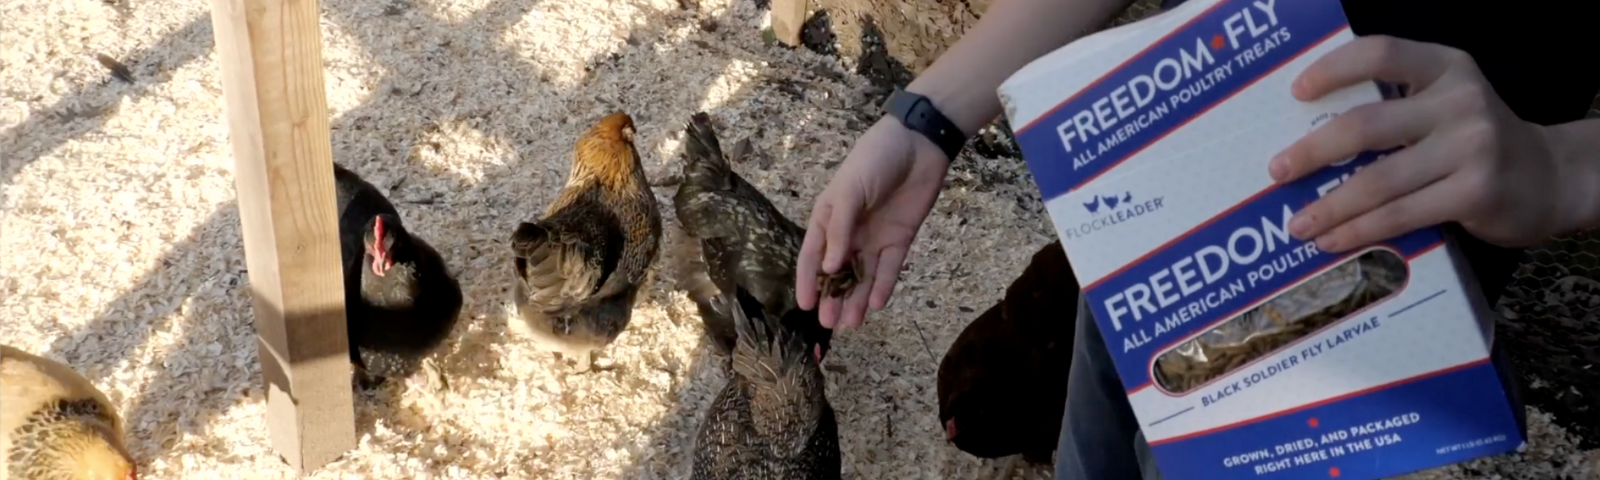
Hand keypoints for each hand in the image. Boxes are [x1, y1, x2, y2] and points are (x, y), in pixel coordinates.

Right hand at [796, 116, 951, 329]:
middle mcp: (849, 233)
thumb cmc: (873, 160)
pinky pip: (890, 268)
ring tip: (851, 323)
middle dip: (833, 298)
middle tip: (830, 325)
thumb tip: (831, 268)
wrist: (917, 145)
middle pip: (838, 273)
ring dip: (857, 299)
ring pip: (863, 276)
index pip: (813, 256)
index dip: (808, 281)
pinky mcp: (900, 239)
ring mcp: (875, 237)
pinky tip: (876, 304)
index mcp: (828, 218)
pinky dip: (883, 286)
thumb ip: (839, 230)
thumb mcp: (849, 191)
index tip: (805, 306)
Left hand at [1270, 35, 1575, 251]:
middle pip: (1366, 125)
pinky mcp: (1475, 192)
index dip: (1333, 69)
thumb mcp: (1443, 106)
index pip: (1380, 53)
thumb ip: (1393, 107)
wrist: (1548, 178)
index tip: (1295, 93)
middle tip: (1276, 172)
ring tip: (1298, 224)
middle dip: (1312, 152)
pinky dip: (1360, 230)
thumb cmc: (1473, 142)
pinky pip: (1401, 214)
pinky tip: (1334, 239)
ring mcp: (1472, 147)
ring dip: (1330, 206)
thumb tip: (1304, 139)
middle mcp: (1460, 101)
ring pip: (1379, 180)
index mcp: (1444, 67)